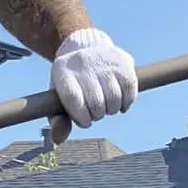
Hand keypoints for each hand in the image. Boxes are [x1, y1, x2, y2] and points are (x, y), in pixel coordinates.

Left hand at [48, 28, 136, 143]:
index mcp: (62, 72)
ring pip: (114, 98)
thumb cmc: (71, 82)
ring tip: (106, 106)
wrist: (86, 47)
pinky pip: (130, 91)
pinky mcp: (124, 62)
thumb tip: (58, 140)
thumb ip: (58, 120)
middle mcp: (83, 63)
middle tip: (96, 112)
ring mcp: (104, 61)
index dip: (82, 116)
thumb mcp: (59, 97)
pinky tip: (120, 103)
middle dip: (97, 115)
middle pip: (96, 102)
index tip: (85, 121)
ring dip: (111, 110)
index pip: (74, 99)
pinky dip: (126, 103)